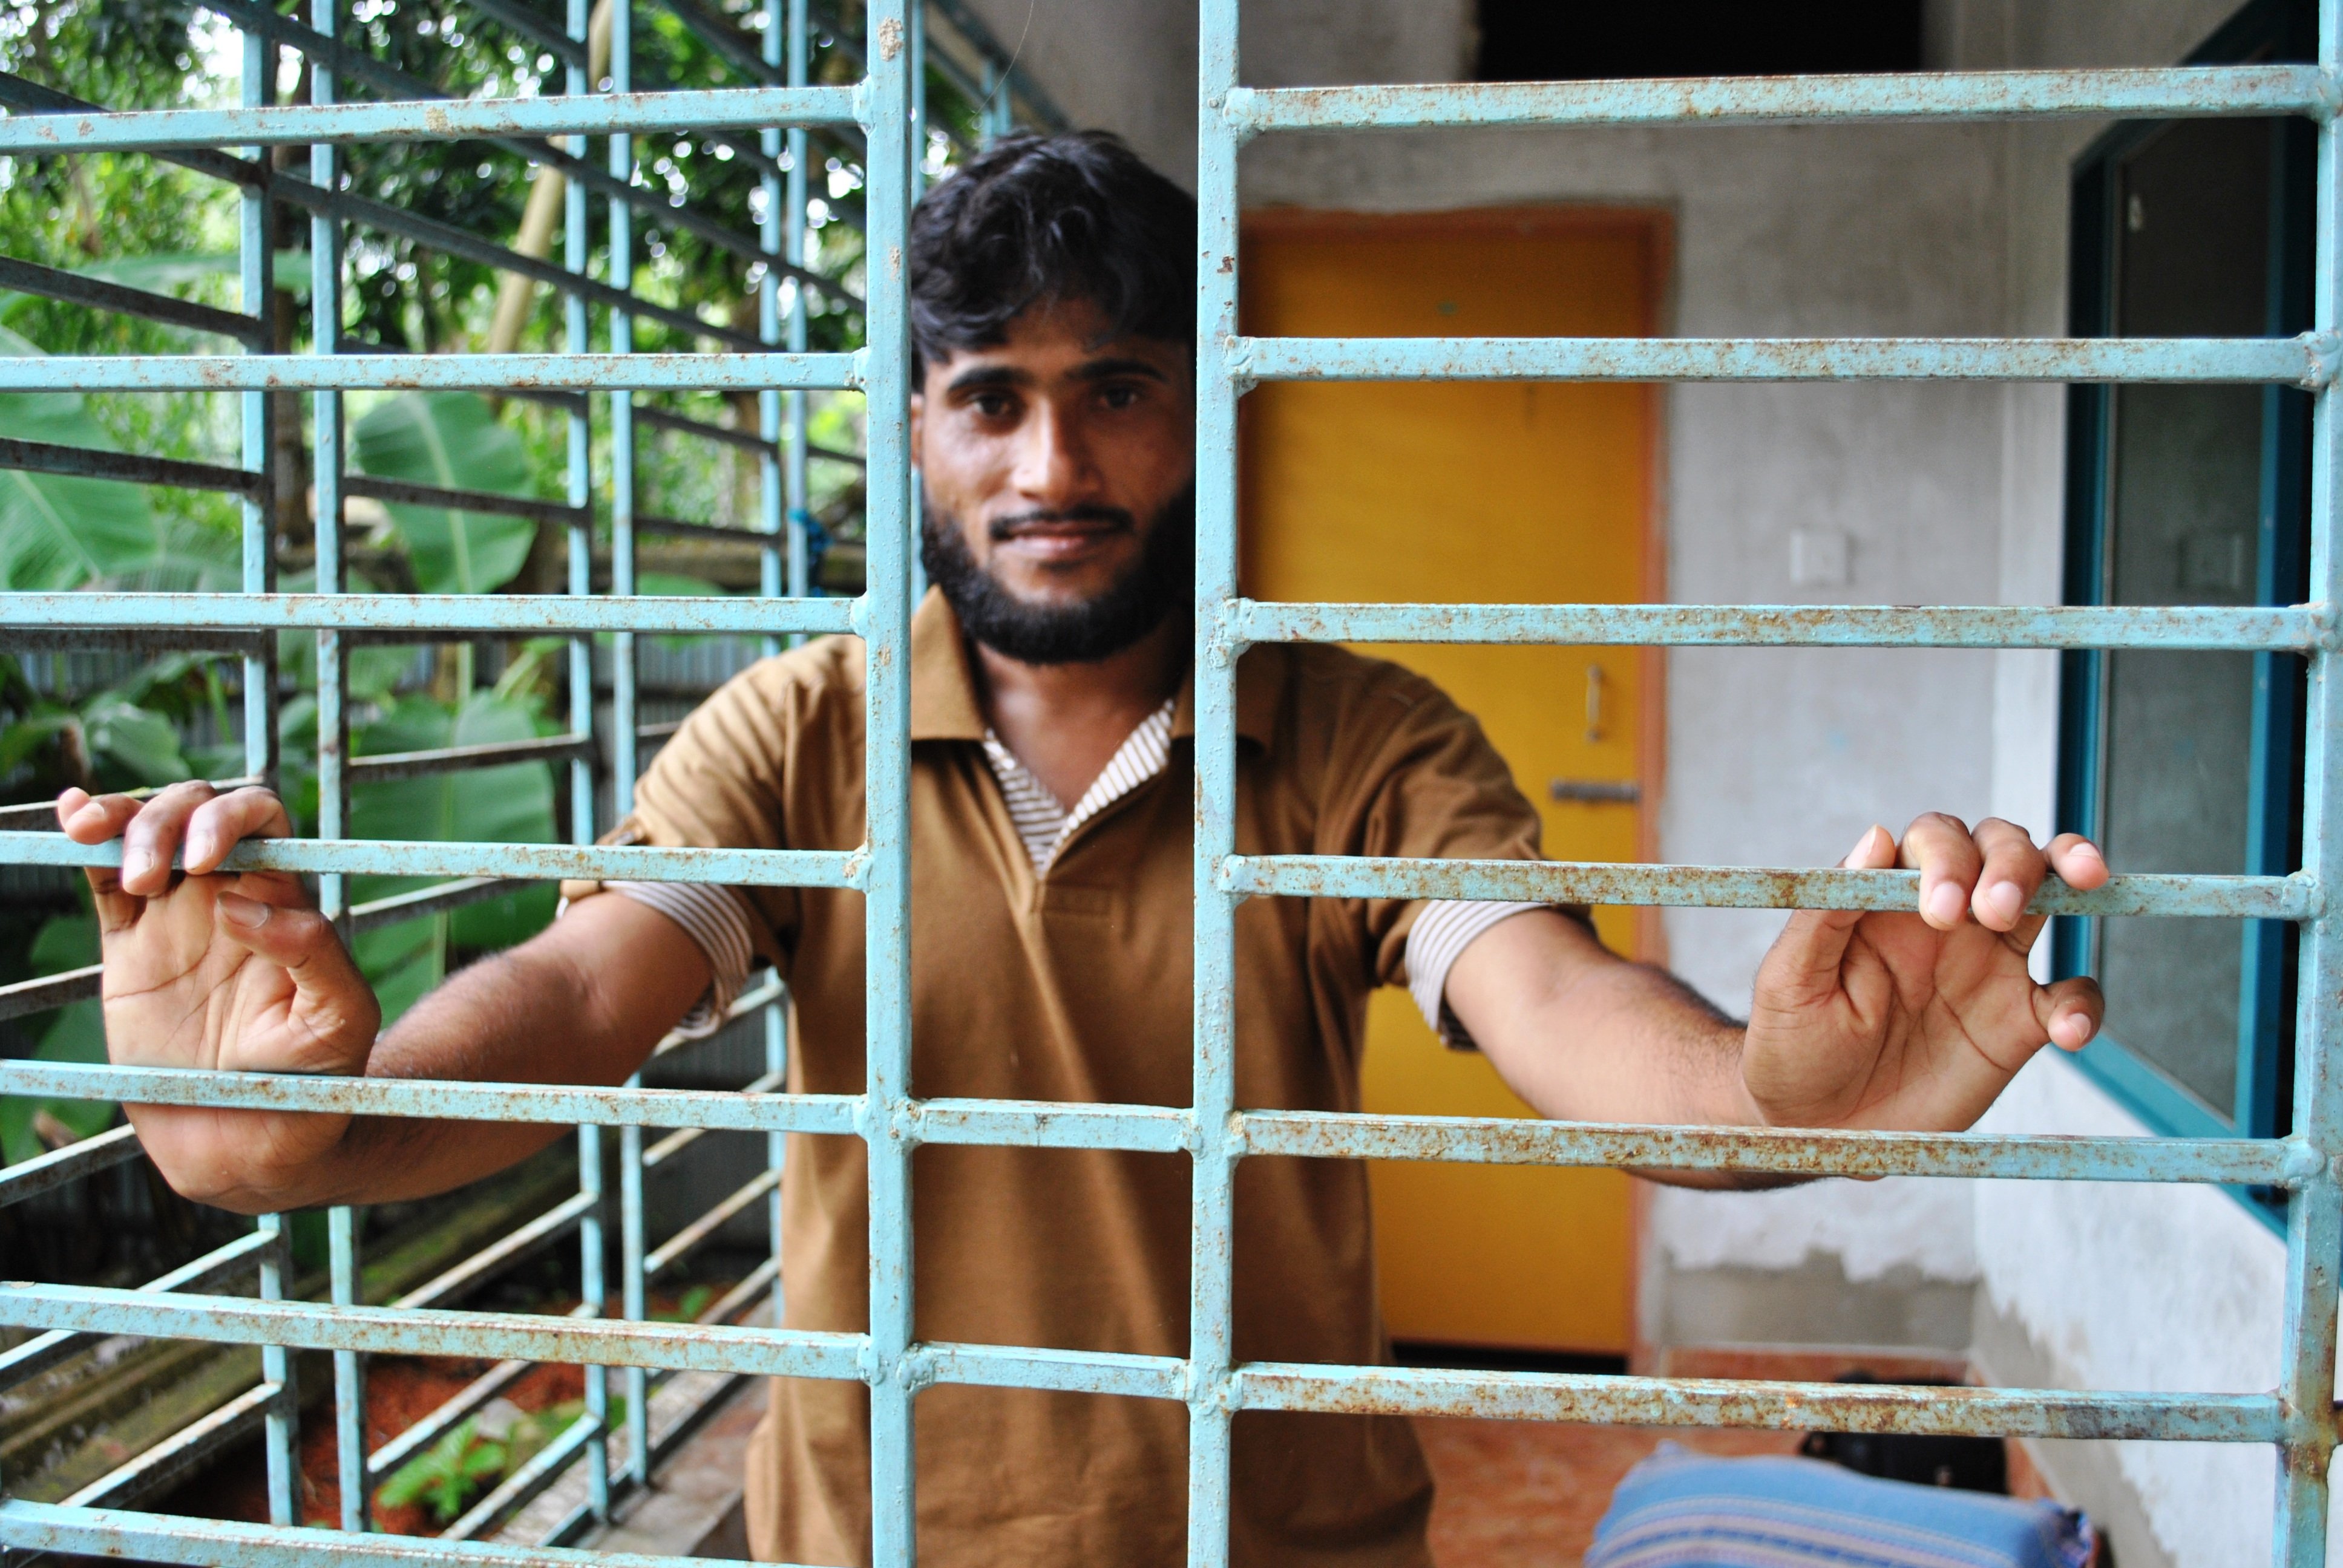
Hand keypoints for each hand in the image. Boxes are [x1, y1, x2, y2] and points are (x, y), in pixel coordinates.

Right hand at [56, 781, 379, 1209]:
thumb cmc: (312, 1084)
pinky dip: (88, 839)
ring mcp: (176, 918)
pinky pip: (104, 878)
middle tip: (155, 875)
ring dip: (125, 819)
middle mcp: (229, 896)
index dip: (233, 817)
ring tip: (104, 848)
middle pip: (199, 811)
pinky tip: (74, 820)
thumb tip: (242, 904)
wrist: (249, 1144)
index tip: (204, 861)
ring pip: (148, 832)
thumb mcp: (341, 1020)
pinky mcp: (128, 947)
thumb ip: (317, 955)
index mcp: (283, 902)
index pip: (263, 822)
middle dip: (171, 816)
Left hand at [1742, 815, 2106, 1132]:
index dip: (1947, 857)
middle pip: (2003, 850)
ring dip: (2065, 884)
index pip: (1934, 842)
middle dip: (2013, 862)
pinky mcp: (2018, 1024)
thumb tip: (1877, 834)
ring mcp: (1989, 967)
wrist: (1816, 1126)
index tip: (1938, 910)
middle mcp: (1948, 920)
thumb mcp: (1790, 979)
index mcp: (1889, 900)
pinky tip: (2068, 1030)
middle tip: (1993, 911)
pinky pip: (2072, 998)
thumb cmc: (1791, 1044)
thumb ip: (1827, 911)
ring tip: (2076, 893)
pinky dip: (2084, 1004)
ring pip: (2049, 896)